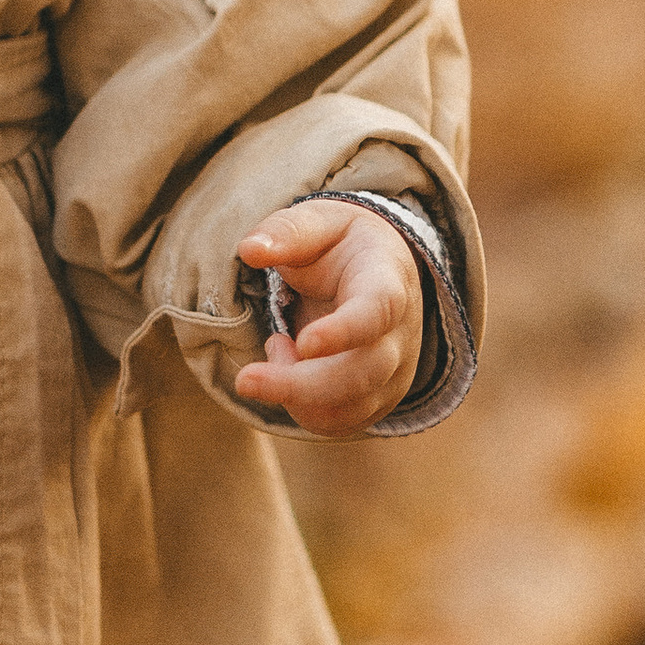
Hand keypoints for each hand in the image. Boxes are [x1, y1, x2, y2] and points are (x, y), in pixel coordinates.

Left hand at [228, 202, 423, 435]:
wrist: (377, 270)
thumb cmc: (342, 245)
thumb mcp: (319, 222)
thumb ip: (286, 232)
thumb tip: (250, 249)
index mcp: (387, 281)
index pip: (378, 311)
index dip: (344, 332)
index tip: (303, 342)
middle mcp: (400, 334)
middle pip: (363, 373)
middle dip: (300, 385)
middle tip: (245, 379)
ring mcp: (394, 371)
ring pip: (352, 407)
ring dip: (296, 396)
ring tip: (275, 345)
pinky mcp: (378, 397)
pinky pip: (341, 422)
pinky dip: (303, 410)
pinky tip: (287, 369)